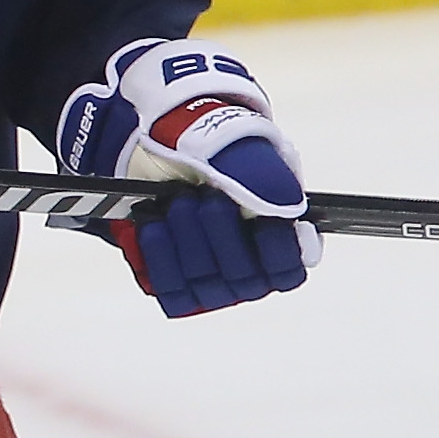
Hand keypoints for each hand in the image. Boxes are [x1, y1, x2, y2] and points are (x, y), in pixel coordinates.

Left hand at [55, 37, 320, 317]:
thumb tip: (283, 212)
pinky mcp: (173, 281)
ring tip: (175, 205)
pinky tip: (151, 227)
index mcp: (279, 237)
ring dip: (186, 243)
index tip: (260, 220)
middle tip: (202, 199)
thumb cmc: (214, 153)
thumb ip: (267, 181)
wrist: (162, 147)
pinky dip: (157, 258)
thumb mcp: (243, 154)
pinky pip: (169, 290)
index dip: (275, 251)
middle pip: (243, 279)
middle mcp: (248, 267)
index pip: (287, 271)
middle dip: (220, 235)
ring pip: (205, 286)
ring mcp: (210, 279)